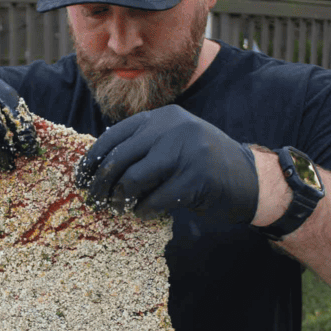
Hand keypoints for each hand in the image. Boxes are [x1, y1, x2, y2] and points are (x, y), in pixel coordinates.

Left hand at [74, 105, 258, 222]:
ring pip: (132, 180)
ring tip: (118, 208)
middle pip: (118, 160)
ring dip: (119, 200)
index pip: (113, 137)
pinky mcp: (195, 179)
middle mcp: (173, 128)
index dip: (91, 161)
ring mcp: (186, 152)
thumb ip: (140, 147)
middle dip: (100, 184)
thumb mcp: (171, 143)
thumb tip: (93, 168)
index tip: (80, 179)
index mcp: (162, 117)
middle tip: (94, 201)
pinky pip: (154, 200)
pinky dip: (143, 211)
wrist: (250, 179)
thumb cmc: (200, 165)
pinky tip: (143, 214)